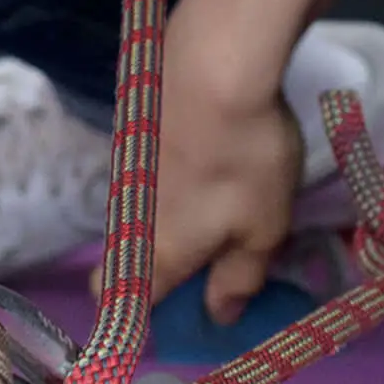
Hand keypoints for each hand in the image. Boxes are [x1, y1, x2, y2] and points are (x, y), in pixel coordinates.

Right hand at [112, 0, 303, 321]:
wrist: (214, 64)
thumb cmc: (242, 160)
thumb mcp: (262, 229)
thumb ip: (240, 278)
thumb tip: (219, 314)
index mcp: (155, 256)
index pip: (121, 305)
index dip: (139, 319)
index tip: (174, 313)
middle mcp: (126, 219)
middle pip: (127, 258)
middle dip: (161, 267)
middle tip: (213, 256)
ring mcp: (126, 170)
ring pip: (140, 214)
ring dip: (171, 219)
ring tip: (222, 201)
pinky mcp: (137, 131)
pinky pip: (149, 176)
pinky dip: (175, 180)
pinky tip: (210, 158)